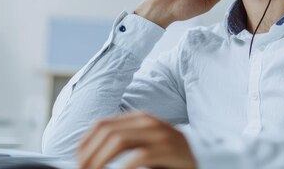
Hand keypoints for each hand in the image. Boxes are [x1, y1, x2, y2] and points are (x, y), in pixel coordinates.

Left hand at [77, 112, 196, 168]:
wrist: (205, 158)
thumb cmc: (169, 158)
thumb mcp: (144, 147)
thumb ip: (123, 145)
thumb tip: (87, 158)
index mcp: (139, 119)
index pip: (101, 125)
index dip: (85, 145)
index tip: (78, 163)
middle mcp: (148, 122)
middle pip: (107, 132)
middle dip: (89, 155)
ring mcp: (161, 134)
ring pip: (119, 141)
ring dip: (101, 161)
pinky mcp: (170, 149)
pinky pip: (141, 156)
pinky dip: (124, 167)